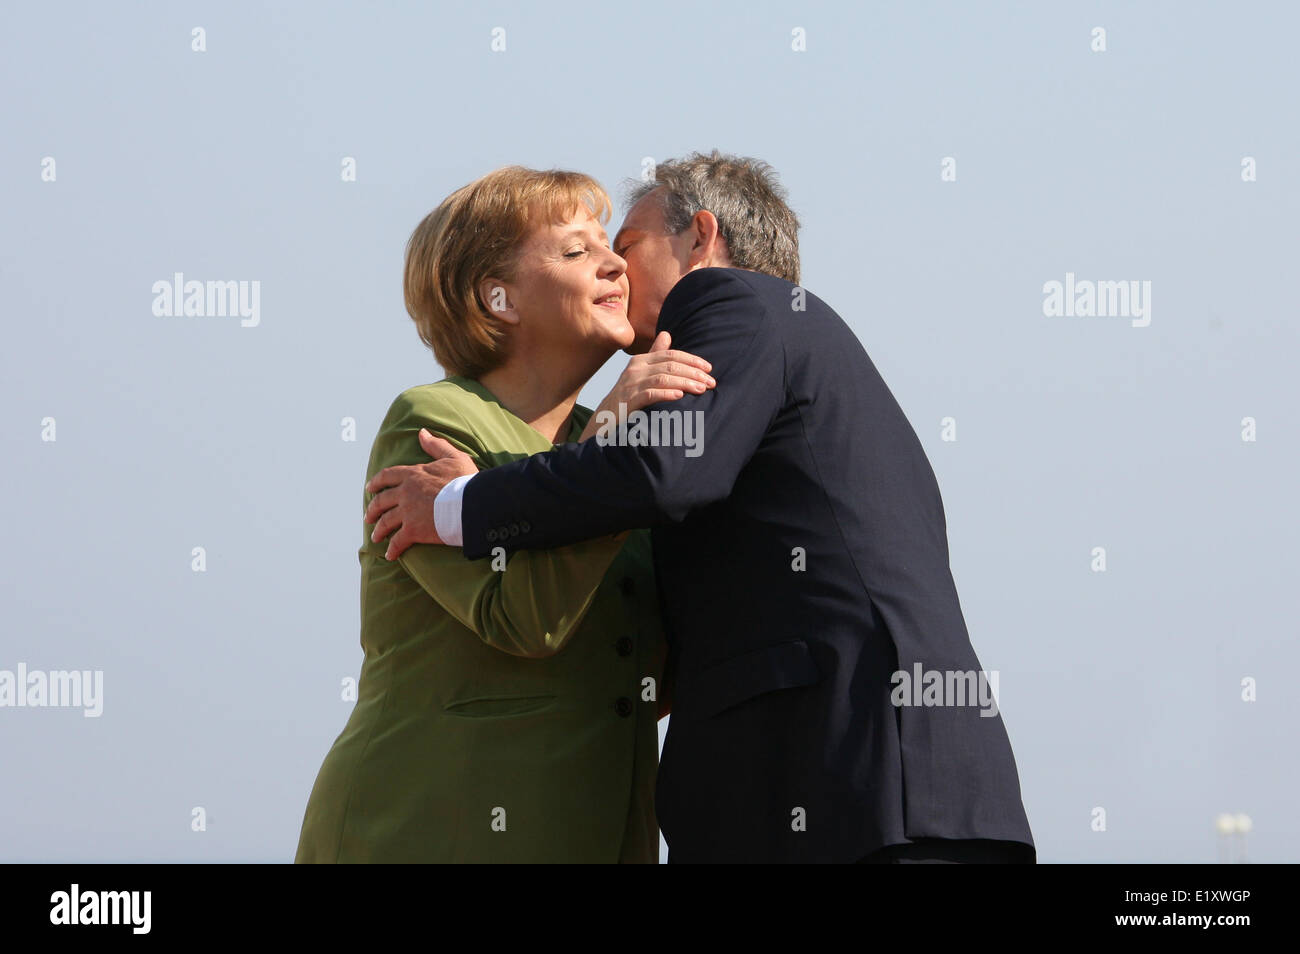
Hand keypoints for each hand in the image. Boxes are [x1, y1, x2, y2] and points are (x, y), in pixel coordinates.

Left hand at [364, 429, 477, 559]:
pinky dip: (392, 549)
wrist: (472, 503)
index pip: (387, 476)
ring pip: (386, 522)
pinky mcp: (413, 530)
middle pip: (381, 501)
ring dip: (379, 530)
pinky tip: (390, 555)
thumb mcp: (453, 457)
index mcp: (413, 474)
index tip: (370, 488)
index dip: (376, 482)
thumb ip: (435, 445)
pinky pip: (398, 541)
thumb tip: (422, 432)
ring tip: (375, 537)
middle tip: (368, 516)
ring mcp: (407, 512)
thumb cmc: (466, 480)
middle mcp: (405, 492)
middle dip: (373, 509)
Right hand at [578, 331, 715, 441]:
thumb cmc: (628, 396)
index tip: (708, 369)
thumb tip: (667, 334)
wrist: (605, 418)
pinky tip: (680, 396)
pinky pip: (650, 394)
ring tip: (701, 389)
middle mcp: (635, 369)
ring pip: (663, 378)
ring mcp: (631, 385)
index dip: (691, 360)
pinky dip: (666, 394)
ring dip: (685, 383)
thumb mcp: (640, 372)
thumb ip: (654, 354)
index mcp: (641, 361)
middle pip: (670, 365)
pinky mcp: (628, 401)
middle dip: (693, 373)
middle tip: (711, 382)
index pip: (671, 355)